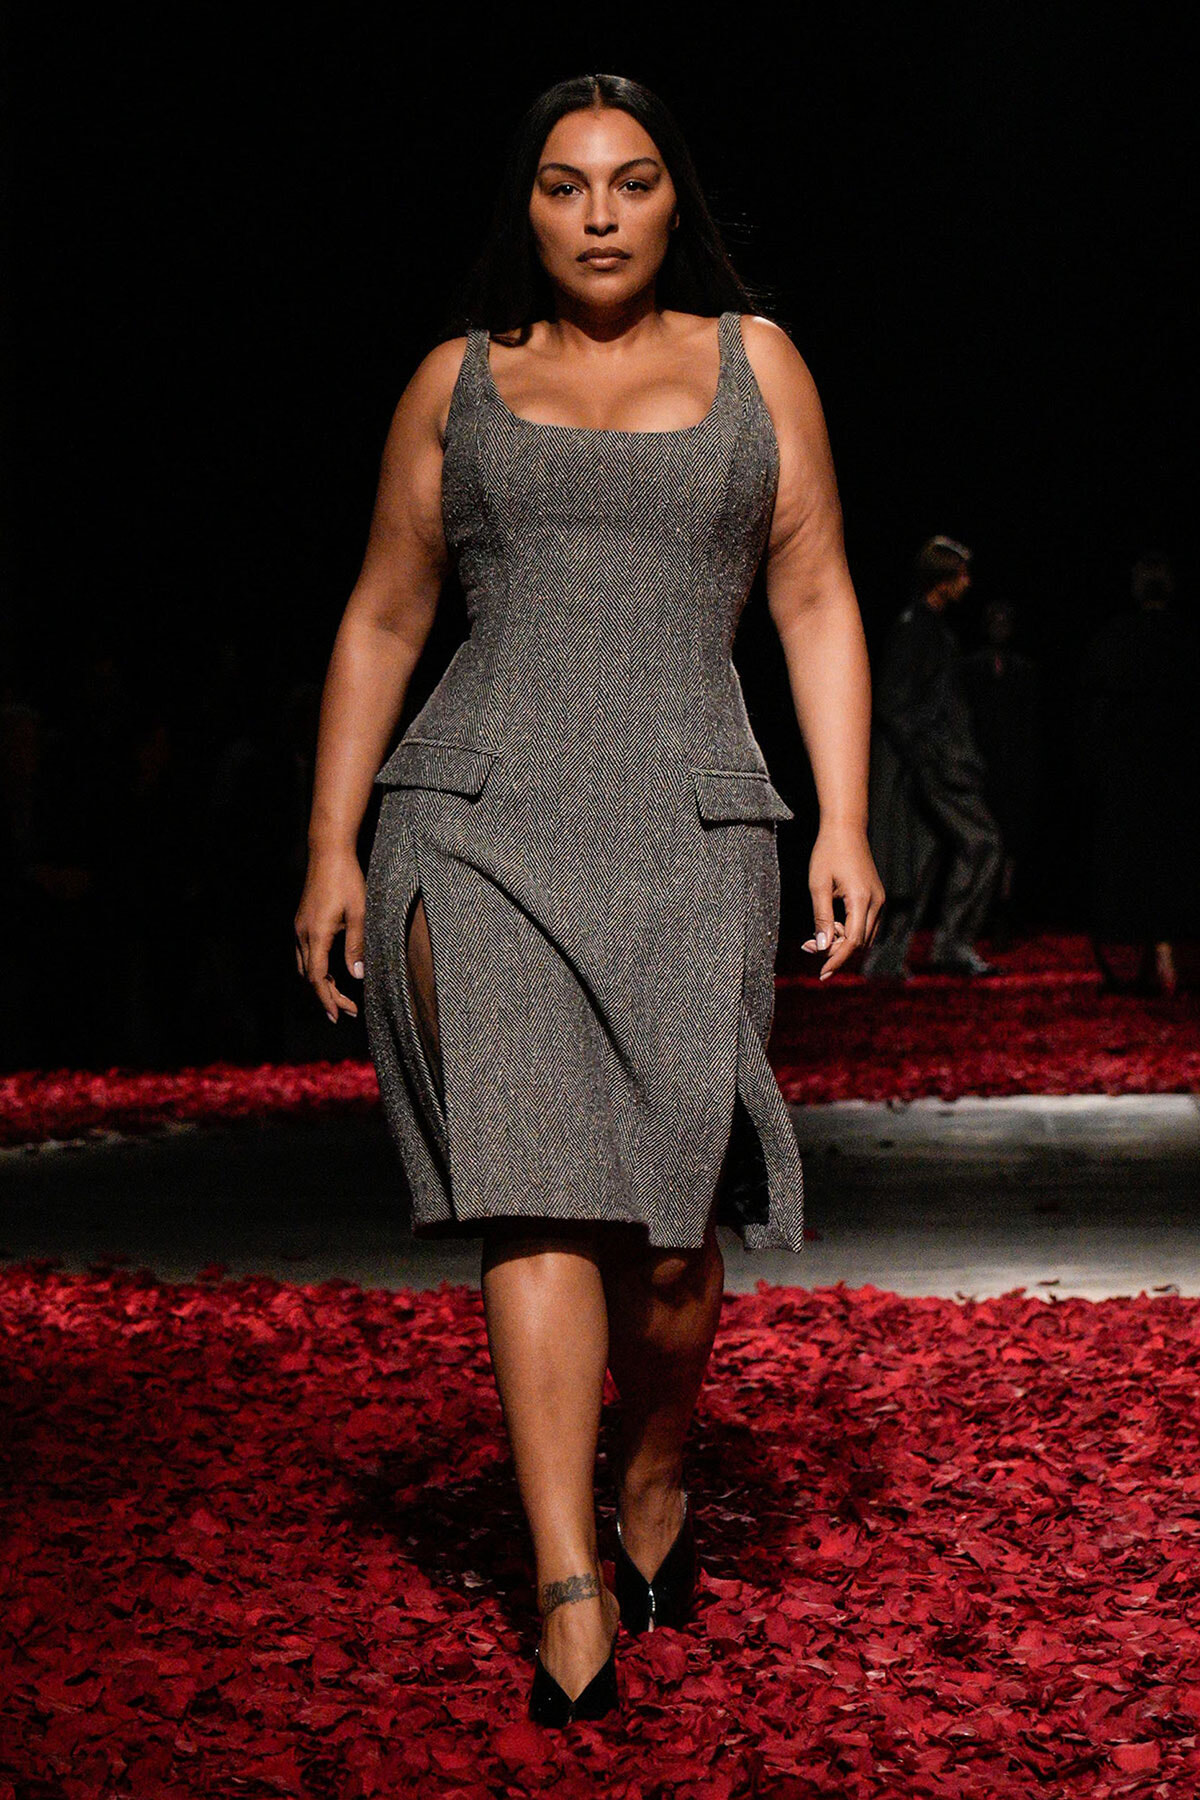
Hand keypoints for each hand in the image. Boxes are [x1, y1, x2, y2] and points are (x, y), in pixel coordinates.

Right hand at [294, 849, 366, 1024]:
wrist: (327, 853)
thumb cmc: (347, 880)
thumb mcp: (359, 914)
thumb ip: (357, 945)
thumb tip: (358, 976)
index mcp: (316, 935)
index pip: (317, 978)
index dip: (327, 999)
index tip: (338, 1016)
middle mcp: (302, 934)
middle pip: (308, 977)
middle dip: (327, 997)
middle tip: (349, 1012)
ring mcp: (299, 928)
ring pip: (303, 967)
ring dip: (320, 985)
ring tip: (340, 999)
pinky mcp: (301, 923)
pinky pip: (304, 955)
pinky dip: (316, 970)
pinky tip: (330, 973)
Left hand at [801, 821, 884, 979]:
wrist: (846, 828)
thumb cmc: (828, 852)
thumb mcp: (817, 885)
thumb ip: (821, 917)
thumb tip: (821, 947)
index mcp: (862, 900)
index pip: (852, 942)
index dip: (836, 960)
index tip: (822, 974)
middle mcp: (876, 902)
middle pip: (859, 943)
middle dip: (835, 950)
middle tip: (807, 945)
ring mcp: (879, 900)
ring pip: (863, 936)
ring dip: (841, 941)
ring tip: (815, 936)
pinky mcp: (876, 897)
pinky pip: (864, 924)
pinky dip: (848, 931)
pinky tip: (829, 925)